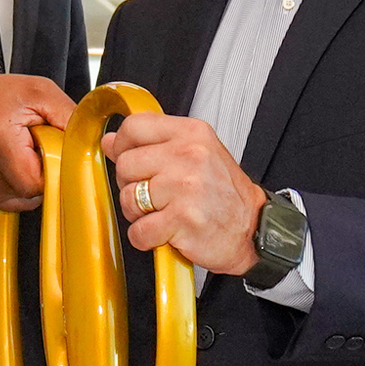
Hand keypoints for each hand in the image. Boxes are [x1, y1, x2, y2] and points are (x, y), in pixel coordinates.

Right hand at [0, 73, 72, 210]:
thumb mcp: (36, 91)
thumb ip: (67, 115)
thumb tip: (90, 140)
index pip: (38, 180)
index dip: (53, 168)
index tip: (52, 152)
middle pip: (33, 191)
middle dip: (43, 171)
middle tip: (35, 147)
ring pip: (25, 197)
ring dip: (29, 177)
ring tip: (18, 152)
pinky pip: (12, 200)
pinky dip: (17, 184)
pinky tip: (9, 164)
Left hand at [98, 113, 263, 275]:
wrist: (253, 229)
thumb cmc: (224, 194)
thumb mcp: (196, 154)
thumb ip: (153, 144)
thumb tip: (111, 141)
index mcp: (192, 134)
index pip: (135, 126)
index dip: (123, 146)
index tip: (130, 160)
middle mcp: (190, 156)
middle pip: (126, 164)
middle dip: (131, 185)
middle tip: (154, 196)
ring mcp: (186, 187)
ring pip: (128, 198)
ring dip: (138, 214)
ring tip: (162, 214)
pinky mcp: (182, 219)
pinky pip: (139, 231)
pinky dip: (146, 238)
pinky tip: (165, 233)